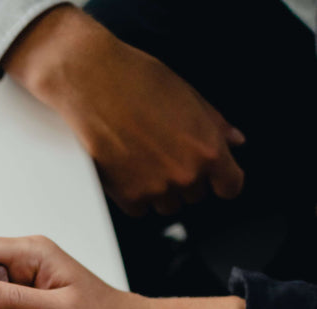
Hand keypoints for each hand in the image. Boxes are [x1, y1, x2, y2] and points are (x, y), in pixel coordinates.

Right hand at [2, 6, 244, 216]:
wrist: (93, 82)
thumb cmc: (138, 81)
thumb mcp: (188, 96)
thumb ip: (215, 125)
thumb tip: (234, 141)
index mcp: (208, 149)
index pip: (231, 186)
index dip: (223, 180)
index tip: (215, 177)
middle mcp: (186, 174)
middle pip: (196, 195)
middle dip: (186, 179)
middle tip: (166, 152)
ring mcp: (156, 189)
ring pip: (168, 205)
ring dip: (161, 190)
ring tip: (144, 159)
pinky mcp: (128, 197)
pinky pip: (140, 209)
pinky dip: (135, 195)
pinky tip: (128, 168)